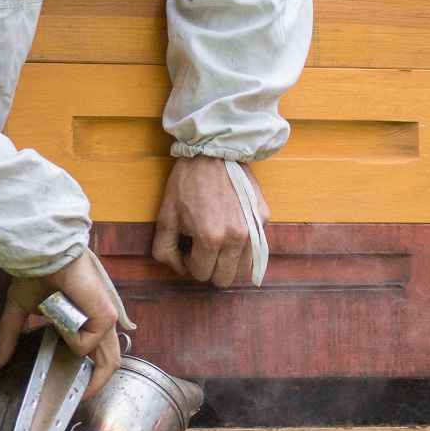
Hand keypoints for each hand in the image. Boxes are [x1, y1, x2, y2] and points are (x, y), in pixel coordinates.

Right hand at [0, 248, 125, 394]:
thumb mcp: (19, 310)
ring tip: (63, 354)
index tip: (71, 389)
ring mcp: (105, 320)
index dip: (90, 373)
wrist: (43, 255)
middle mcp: (98, 322)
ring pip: (107, 360)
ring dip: (79, 358)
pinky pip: (86, 344)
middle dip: (96, 383)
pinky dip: (69, 336)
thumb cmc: (37, 275)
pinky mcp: (106, 318)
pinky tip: (59, 315)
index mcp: (84, 321)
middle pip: (110, 362)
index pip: (97, 353)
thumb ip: (9, 337)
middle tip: (77, 398)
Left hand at [151, 157, 266, 286]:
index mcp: (210, 239)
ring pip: (244, 267)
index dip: (191, 264)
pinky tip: (232, 224)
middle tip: (203, 249)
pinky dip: (244, 243)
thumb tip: (179, 269)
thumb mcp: (165, 216)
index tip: (189, 248)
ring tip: (219, 241)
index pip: (201, 274)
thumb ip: (165, 250)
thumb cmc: (187, 183)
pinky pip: (255, 245)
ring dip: (230, 261)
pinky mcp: (264, 218)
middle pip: (225, 278)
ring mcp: (254, 228)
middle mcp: (236, 238)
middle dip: (212, 268)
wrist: (214, 151)